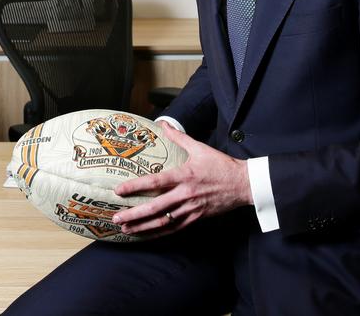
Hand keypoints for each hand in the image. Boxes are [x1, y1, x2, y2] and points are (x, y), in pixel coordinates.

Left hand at [112, 122, 252, 236]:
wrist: (242, 184)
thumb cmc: (220, 165)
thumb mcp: (199, 147)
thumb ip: (179, 137)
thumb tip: (163, 124)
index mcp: (185, 175)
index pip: (156, 182)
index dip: (136, 186)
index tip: (119, 190)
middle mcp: (186, 194)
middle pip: (156, 208)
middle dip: (134, 214)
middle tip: (116, 218)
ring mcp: (191, 209)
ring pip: (163, 222)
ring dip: (143, 227)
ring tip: (125, 229)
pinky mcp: (196, 219)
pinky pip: (174, 229)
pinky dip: (159, 233)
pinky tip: (146, 235)